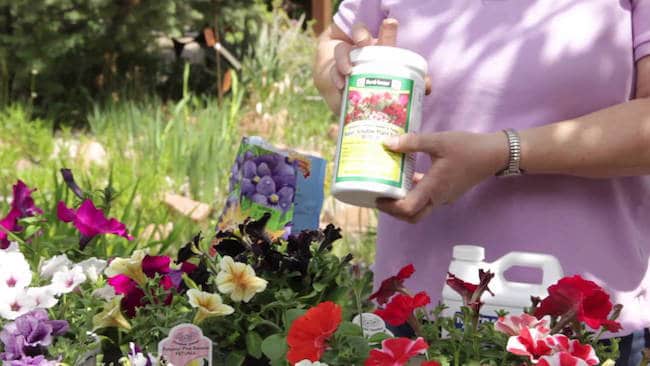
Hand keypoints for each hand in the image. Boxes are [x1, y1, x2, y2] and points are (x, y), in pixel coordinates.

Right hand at [330, 19, 430, 100]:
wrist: (345, 96)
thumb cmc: (371, 89)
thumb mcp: (389, 87)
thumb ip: (409, 84)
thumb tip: (428, 86)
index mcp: (378, 53)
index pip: (384, 37)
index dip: (388, 29)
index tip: (391, 23)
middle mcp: (361, 52)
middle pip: (361, 35)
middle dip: (362, 34)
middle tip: (364, 41)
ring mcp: (346, 60)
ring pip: (343, 50)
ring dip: (345, 57)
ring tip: (348, 70)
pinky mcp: (333, 71)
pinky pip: (332, 71)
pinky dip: (336, 77)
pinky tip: (341, 84)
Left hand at [376, 131, 508, 222]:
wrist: (494, 154)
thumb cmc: (467, 147)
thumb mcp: (438, 141)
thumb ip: (412, 142)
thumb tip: (387, 143)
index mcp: (434, 188)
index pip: (407, 209)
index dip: (389, 207)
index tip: (376, 197)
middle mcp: (438, 198)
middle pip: (411, 216)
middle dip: (393, 211)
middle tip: (379, 197)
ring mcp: (444, 197)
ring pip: (420, 209)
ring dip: (404, 204)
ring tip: (389, 188)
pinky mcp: (448, 193)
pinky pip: (428, 199)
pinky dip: (415, 194)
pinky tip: (408, 177)